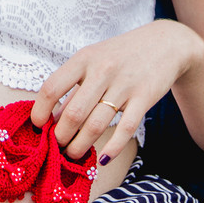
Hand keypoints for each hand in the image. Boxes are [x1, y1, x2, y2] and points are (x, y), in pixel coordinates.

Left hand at [31, 21, 203, 163]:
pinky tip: (103, 158)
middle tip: (58, 146)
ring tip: (74, 154)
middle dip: (61, 136)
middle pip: (73, 113)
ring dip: (80, 146)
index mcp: (84, 59)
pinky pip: (124, 130)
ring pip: (95, 125)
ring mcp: (125, 85)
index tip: (38, 127)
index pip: (52, 88)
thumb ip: (73, 88)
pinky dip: (112, 148)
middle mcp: (103, 70)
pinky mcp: (144, 98)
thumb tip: (51, 118)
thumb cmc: (121, 55)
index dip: (40, 112)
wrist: (165, 44)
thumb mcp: (93, 61)